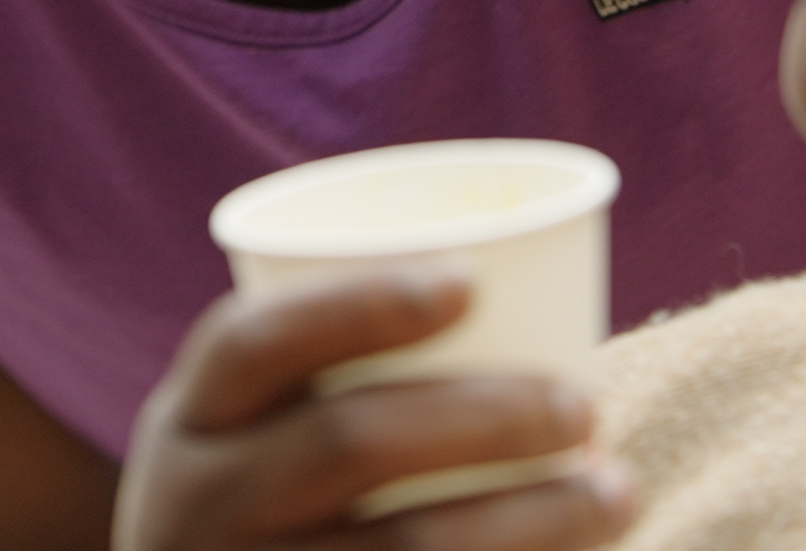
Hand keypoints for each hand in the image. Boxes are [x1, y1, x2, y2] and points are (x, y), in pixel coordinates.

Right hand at [113, 263, 632, 548]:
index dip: (358, 304)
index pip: (255, 342)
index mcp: (188, 424)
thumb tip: (518, 291)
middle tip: (582, 402)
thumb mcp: (246, 439)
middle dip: (482, 416)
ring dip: (530, 518)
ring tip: (617, 490)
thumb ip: (327, 379)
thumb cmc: (263, 502)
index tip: (468, 282)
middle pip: (347, 442)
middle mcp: (199, 508)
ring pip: (405, 550)